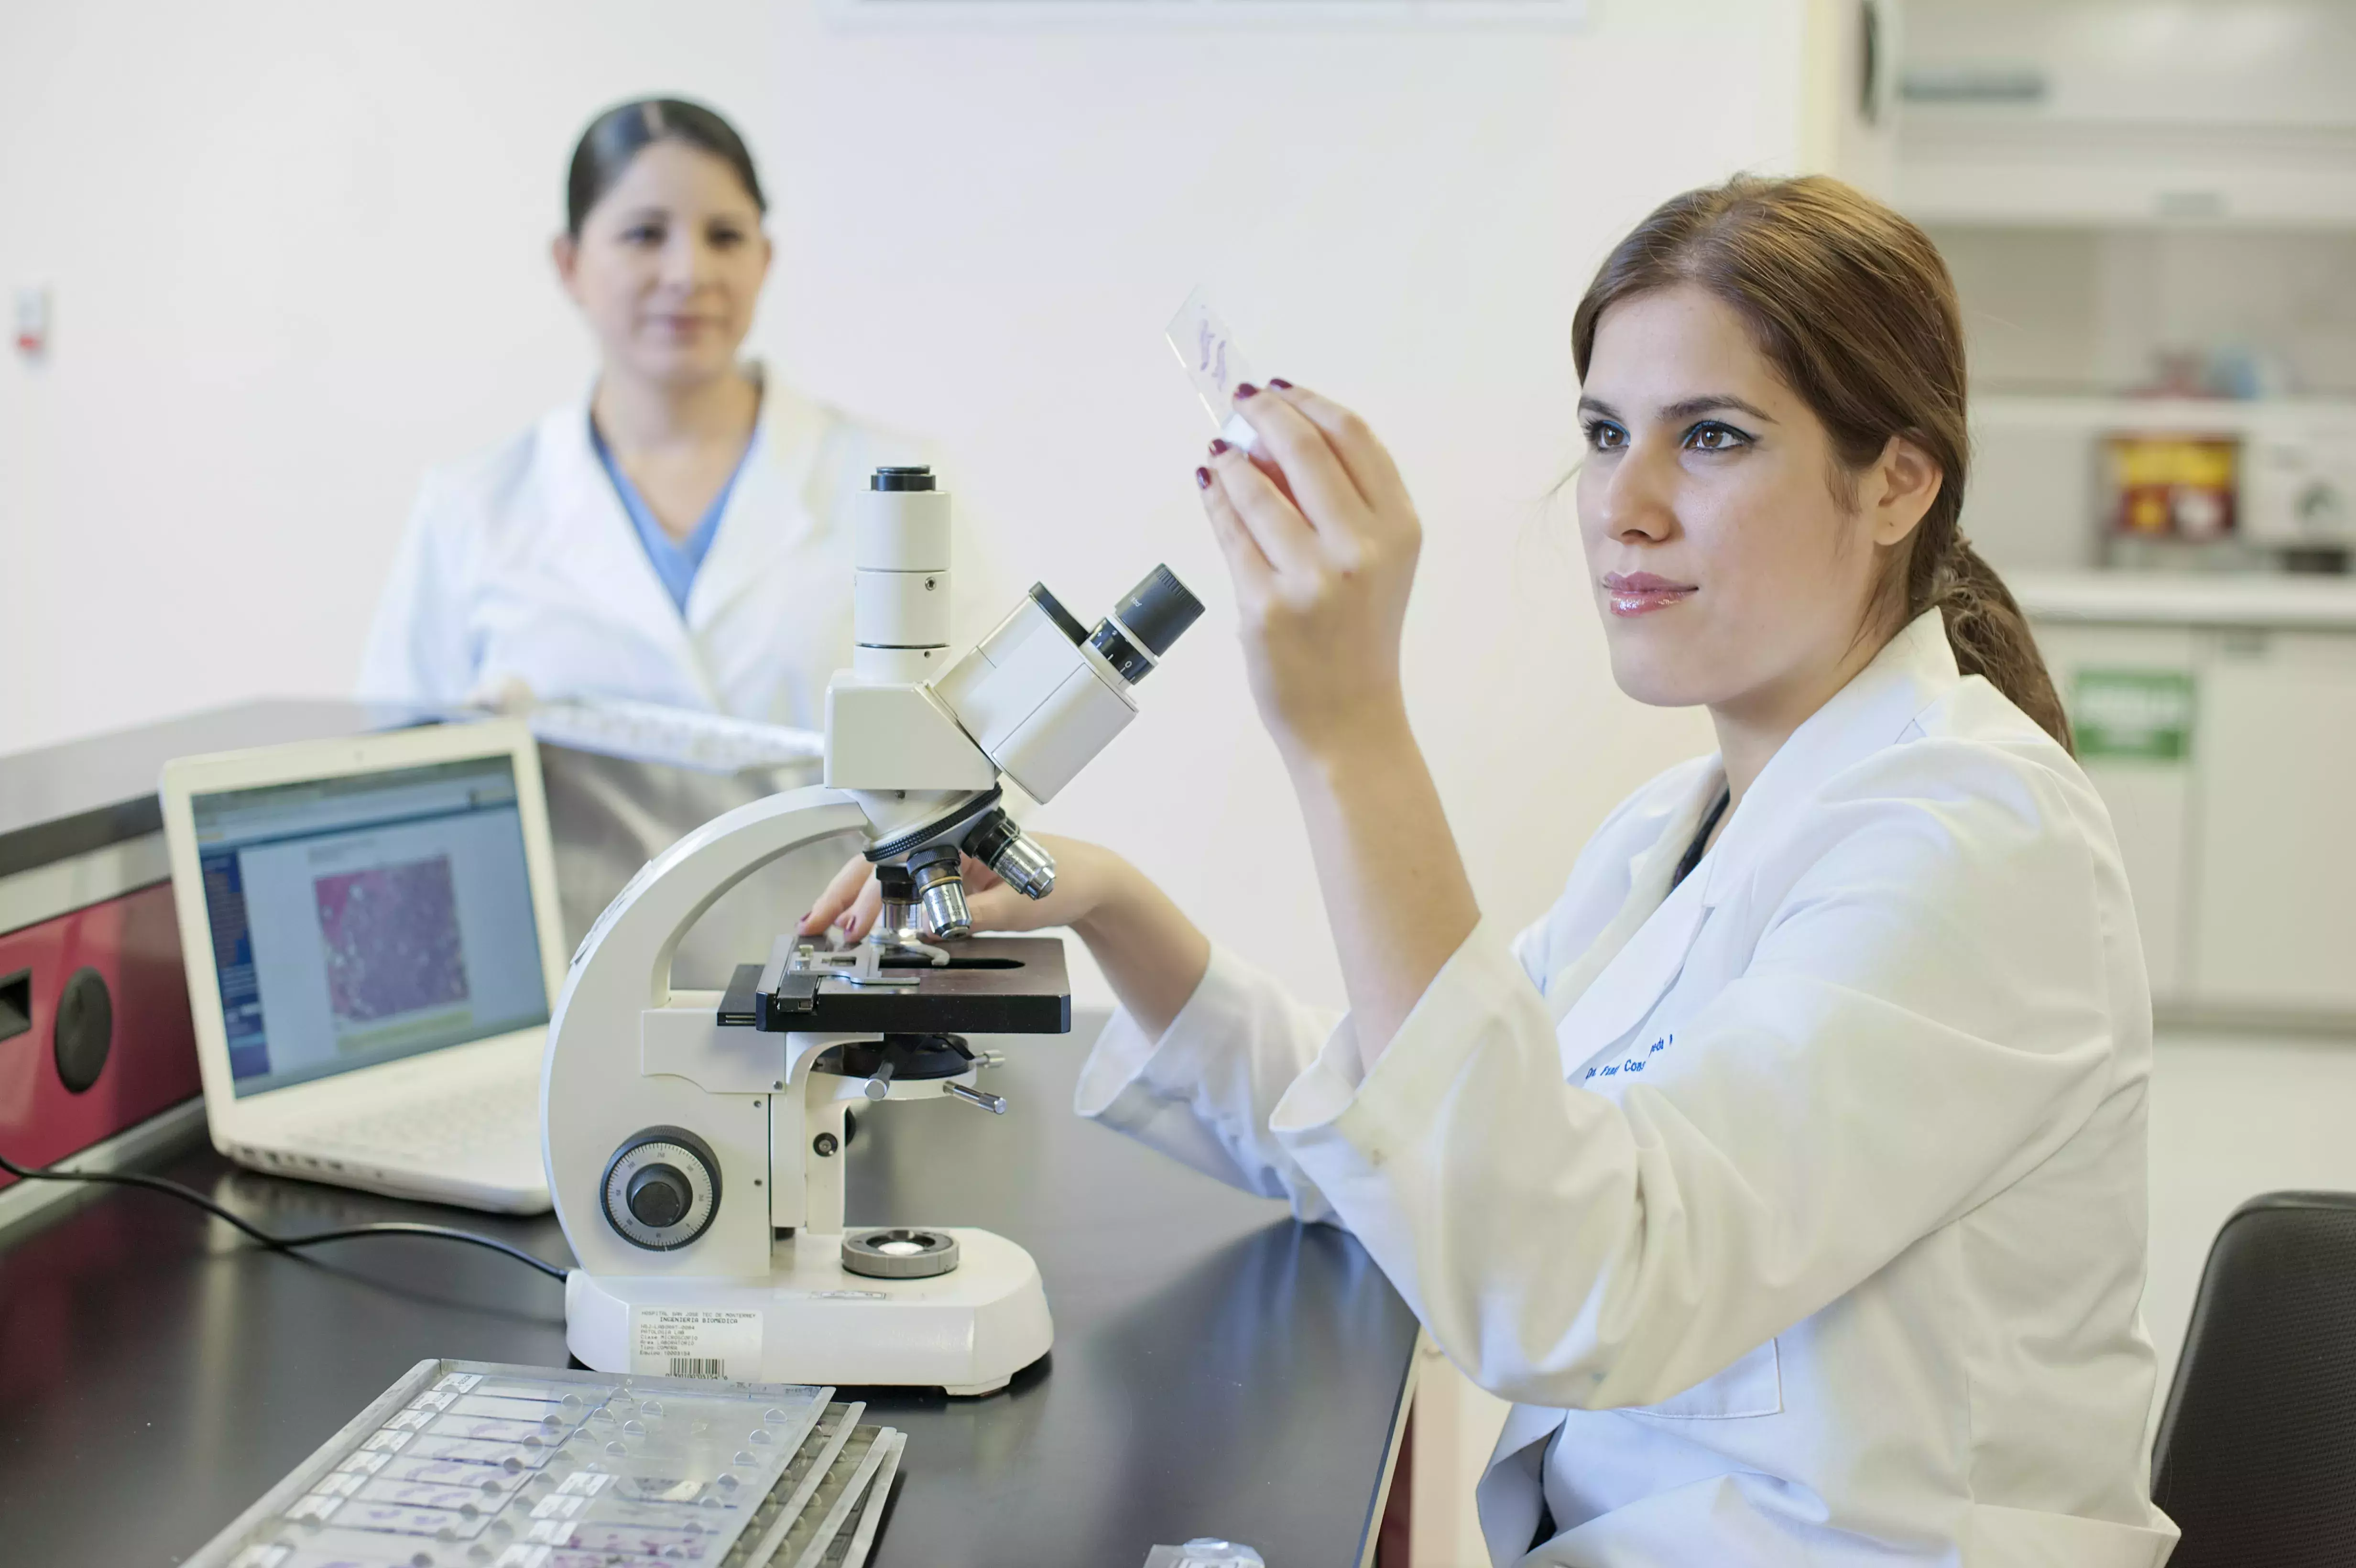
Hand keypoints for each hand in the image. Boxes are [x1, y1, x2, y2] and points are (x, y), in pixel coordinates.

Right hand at [798, 833, 1134, 941]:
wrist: (1090, 883)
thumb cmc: (1063, 878)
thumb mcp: (1020, 903)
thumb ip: (977, 917)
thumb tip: (935, 929)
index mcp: (958, 834)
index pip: (897, 860)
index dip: (865, 893)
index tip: (849, 923)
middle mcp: (945, 839)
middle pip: (878, 864)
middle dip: (843, 896)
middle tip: (815, 928)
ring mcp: (945, 857)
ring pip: (885, 874)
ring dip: (854, 901)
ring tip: (826, 927)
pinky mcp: (949, 876)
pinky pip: (903, 888)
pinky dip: (878, 906)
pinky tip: (859, 924)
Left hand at [1199, 382, 1422, 764]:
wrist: (1349, 722)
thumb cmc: (1360, 638)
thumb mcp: (1377, 564)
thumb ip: (1343, 503)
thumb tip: (1276, 436)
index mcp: (1399, 529)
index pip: (1353, 438)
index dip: (1310, 403)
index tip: (1279, 389)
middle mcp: (1361, 549)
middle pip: (1304, 449)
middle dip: (1264, 414)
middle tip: (1241, 404)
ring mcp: (1311, 578)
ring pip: (1257, 491)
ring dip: (1232, 460)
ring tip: (1220, 452)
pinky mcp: (1265, 606)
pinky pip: (1230, 536)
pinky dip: (1215, 501)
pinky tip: (1210, 486)